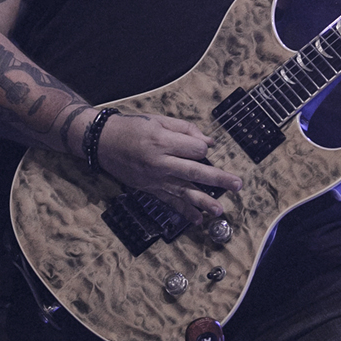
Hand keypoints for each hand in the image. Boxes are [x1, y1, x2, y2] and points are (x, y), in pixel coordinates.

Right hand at [96, 112, 241, 223]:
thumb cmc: (132, 127)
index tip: (202, 146)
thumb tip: (209, 142)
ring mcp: (154, 179)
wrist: (103, 142)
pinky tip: (196, 219)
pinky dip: (183, 211)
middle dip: (218, 179)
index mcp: (163, 142)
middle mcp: (160, 163)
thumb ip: (185, 129)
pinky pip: (169, 202)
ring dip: (204, 202)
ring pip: (184, 192)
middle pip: (195, 172)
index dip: (203, 148)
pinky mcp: (149, 189)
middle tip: (237, 185)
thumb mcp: (159, 120)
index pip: (195, 150)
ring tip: (220, 211)